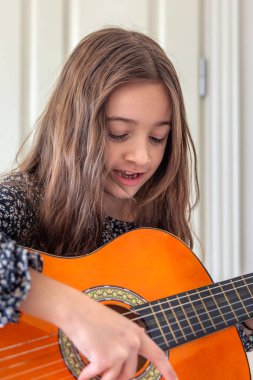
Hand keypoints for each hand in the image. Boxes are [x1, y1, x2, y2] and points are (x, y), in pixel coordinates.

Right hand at [61, 292, 177, 379]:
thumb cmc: (93, 318)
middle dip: (115, 375)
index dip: (168, 369)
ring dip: (101, 374)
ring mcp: (120, 351)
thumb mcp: (118, 325)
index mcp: (136, 334)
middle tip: (102, 364)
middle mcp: (132, 343)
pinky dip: (86, 376)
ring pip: (113, 379)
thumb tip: (136, 349)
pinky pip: (96, 377)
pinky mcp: (106, 359)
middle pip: (129, 375)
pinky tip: (83, 371)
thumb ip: (129, 338)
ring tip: (92, 360)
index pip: (157, 354)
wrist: (77, 311)